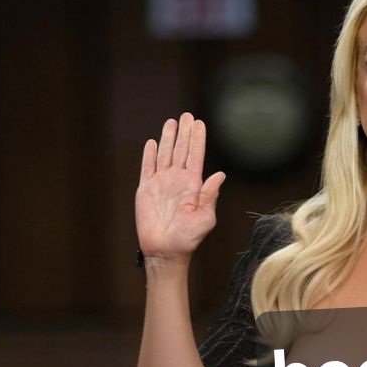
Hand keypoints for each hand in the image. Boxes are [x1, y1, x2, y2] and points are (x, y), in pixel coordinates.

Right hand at [135, 113, 225, 264]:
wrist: (165, 251)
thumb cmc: (188, 238)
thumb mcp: (205, 217)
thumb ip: (210, 195)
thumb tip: (220, 174)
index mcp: (193, 185)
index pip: (196, 155)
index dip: (197, 139)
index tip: (199, 122)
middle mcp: (177, 180)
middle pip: (181, 150)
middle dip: (184, 132)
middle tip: (187, 115)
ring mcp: (161, 184)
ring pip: (164, 154)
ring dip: (168, 138)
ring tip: (171, 122)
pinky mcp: (146, 190)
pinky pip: (147, 168)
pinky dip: (149, 155)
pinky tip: (152, 143)